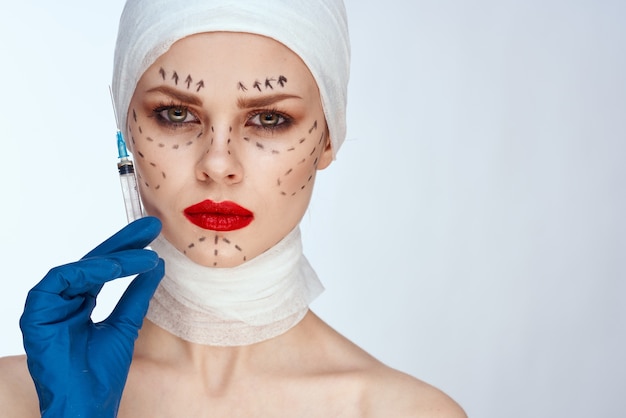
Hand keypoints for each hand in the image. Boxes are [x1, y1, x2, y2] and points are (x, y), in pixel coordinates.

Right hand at [20, 217, 163, 416]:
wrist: (86, 407)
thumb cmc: (101, 374)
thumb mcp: (127, 324)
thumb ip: (138, 295)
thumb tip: (157, 265)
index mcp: (80, 303)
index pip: (105, 269)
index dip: (128, 249)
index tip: (153, 234)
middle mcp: (63, 301)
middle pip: (93, 263)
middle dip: (123, 243)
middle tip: (150, 227)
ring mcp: (48, 307)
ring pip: (79, 268)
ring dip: (112, 259)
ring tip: (143, 255)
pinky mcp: (35, 314)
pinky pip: (60, 280)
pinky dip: (88, 271)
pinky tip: (115, 267)